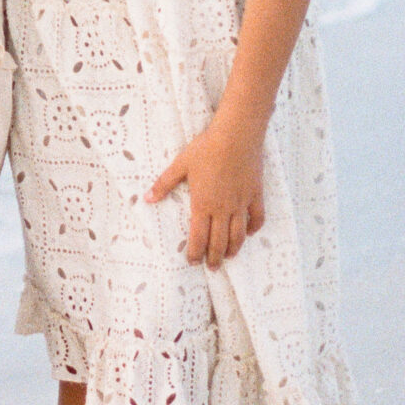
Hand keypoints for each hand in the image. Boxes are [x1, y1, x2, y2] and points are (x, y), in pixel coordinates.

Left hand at [146, 119, 266, 267]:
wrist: (236, 136)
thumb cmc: (206, 149)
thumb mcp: (180, 165)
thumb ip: (164, 184)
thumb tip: (146, 198)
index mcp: (203, 204)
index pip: (198, 237)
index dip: (195, 252)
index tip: (193, 262)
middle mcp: (223, 209)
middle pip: (219, 241)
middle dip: (214, 257)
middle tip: (212, 267)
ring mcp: (241, 203)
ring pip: (239, 234)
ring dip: (233, 249)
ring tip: (229, 257)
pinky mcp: (255, 195)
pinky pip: (257, 218)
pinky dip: (253, 229)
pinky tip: (248, 234)